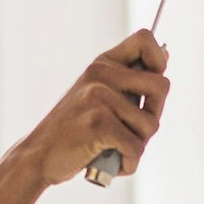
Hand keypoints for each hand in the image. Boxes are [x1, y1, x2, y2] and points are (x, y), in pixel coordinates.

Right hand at [21, 28, 170, 187]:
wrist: (37, 156)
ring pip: (150, 124)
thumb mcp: (95, 95)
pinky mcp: (99, 123)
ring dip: (137, 146)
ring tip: (113, 150)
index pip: (145, 39)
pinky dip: (128, 163)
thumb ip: (127, 79)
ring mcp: (99, 97)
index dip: (159, 61)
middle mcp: (100, 75)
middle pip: (162, 86)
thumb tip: (165, 57)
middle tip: (132, 131)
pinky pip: (135, 147)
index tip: (148, 88)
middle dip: (154, 115)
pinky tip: (111, 164)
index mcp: (102, 64)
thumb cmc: (72, 131)